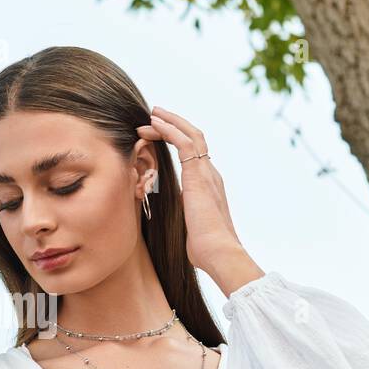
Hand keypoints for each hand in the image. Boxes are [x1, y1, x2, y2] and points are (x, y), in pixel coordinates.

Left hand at [135, 106, 241, 268]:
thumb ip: (183, 214)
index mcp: (209, 185)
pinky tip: (153, 124)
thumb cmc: (204, 248)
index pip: (194, 154)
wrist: (218, 252)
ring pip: (189, 135)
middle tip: (155, 116)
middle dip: (174, 125)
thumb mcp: (189, 226)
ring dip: (168, 123)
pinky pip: (183, 142)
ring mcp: (206, 172)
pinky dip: (168, 130)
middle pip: (194, 138)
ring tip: (151, 115)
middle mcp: (210, 174)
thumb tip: (175, 218)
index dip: (177, 140)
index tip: (159, 134)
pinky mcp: (198, 174)